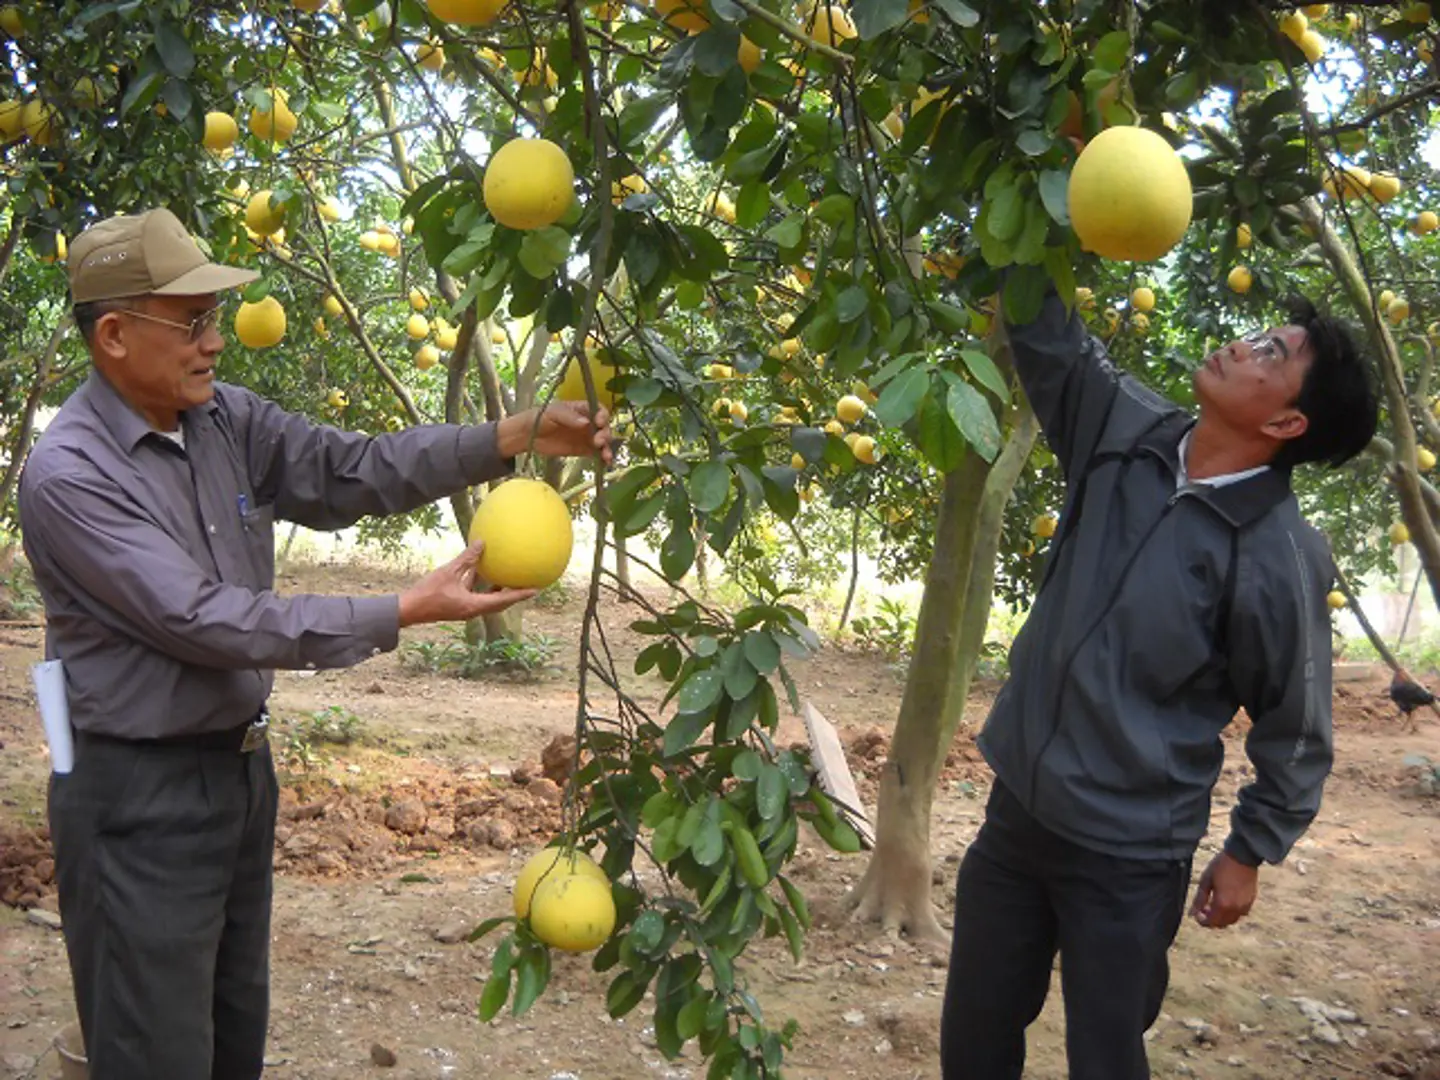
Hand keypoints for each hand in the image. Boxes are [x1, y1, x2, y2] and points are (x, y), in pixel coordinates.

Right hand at [397, 538, 536, 627]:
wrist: (408, 610)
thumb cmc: (427, 592)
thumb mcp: (448, 572)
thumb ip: (467, 558)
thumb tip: (482, 543)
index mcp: (474, 606)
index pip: (503, 600)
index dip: (520, 595)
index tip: (536, 589)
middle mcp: (473, 610)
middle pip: (500, 603)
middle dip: (514, 594)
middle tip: (528, 585)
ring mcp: (465, 609)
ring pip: (488, 599)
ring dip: (499, 590)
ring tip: (510, 578)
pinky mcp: (457, 605)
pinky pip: (475, 594)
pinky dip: (481, 585)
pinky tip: (481, 571)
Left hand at [498, 402, 613, 464]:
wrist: (528, 435)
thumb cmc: (540, 417)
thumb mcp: (553, 413)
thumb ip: (570, 417)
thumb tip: (586, 423)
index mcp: (582, 409)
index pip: (599, 410)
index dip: (603, 416)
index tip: (599, 423)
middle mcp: (588, 422)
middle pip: (604, 427)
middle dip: (605, 434)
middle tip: (598, 441)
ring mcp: (586, 436)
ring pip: (603, 441)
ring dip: (607, 447)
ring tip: (605, 455)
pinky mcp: (583, 450)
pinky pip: (596, 453)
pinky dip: (602, 457)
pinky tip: (605, 462)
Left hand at [1189, 851, 1258, 928]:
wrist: (1242, 856)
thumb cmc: (1221, 866)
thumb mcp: (1206, 881)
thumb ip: (1199, 900)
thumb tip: (1192, 913)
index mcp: (1223, 904)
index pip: (1211, 922)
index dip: (1202, 921)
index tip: (1197, 913)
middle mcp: (1236, 909)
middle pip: (1222, 924)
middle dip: (1211, 919)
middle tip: (1204, 908)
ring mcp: (1245, 906)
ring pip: (1232, 920)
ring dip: (1221, 917)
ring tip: (1213, 904)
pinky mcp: (1251, 901)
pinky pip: (1240, 913)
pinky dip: (1231, 913)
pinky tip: (1225, 901)